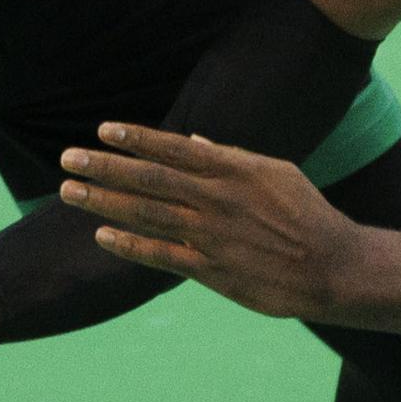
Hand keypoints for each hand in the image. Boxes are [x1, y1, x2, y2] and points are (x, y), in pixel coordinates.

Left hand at [58, 124, 361, 322]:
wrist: (332, 267)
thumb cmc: (306, 214)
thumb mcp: (276, 172)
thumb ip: (230, 157)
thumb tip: (193, 142)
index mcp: (234, 170)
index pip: (174, 149)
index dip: (136, 139)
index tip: (103, 129)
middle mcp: (218, 199)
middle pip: (150, 179)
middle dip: (105, 167)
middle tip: (68, 158)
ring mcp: (212, 236)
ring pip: (147, 215)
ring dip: (104, 202)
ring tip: (70, 191)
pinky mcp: (212, 272)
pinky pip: (162, 255)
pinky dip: (129, 245)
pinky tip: (101, 235)